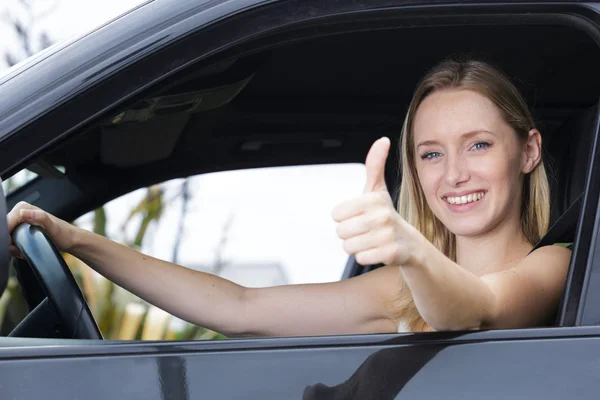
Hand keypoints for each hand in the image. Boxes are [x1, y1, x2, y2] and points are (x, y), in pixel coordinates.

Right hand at [7, 201, 78, 256]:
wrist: (69, 240)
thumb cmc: (63, 234)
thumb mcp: (52, 227)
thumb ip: (40, 218)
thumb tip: (23, 212)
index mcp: (23, 208)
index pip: (5, 223)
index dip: (6, 237)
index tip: (15, 246)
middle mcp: (20, 212)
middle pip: (4, 230)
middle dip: (10, 243)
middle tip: (21, 250)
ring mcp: (20, 221)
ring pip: (6, 236)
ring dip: (12, 247)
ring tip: (23, 250)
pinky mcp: (21, 229)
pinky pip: (11, 239)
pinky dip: (15, 247)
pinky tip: (24, 249)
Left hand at [332, 137, 421, 266]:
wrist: (409, 243)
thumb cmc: (385, 213)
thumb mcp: (377, 189)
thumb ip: (375, 164)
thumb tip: (383, 140)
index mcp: (373, 199)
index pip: (336, 214)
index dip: (345, 217)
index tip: (360, 215)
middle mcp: (381, 216)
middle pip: (340, 231)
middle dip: (350, 233)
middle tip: (365, 230)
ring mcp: (387, 236)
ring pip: (348, 246)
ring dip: (356, 246)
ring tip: (371, 239)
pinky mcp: (390, 254)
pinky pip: (360, 258)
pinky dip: (365, 256)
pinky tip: (377, 250)